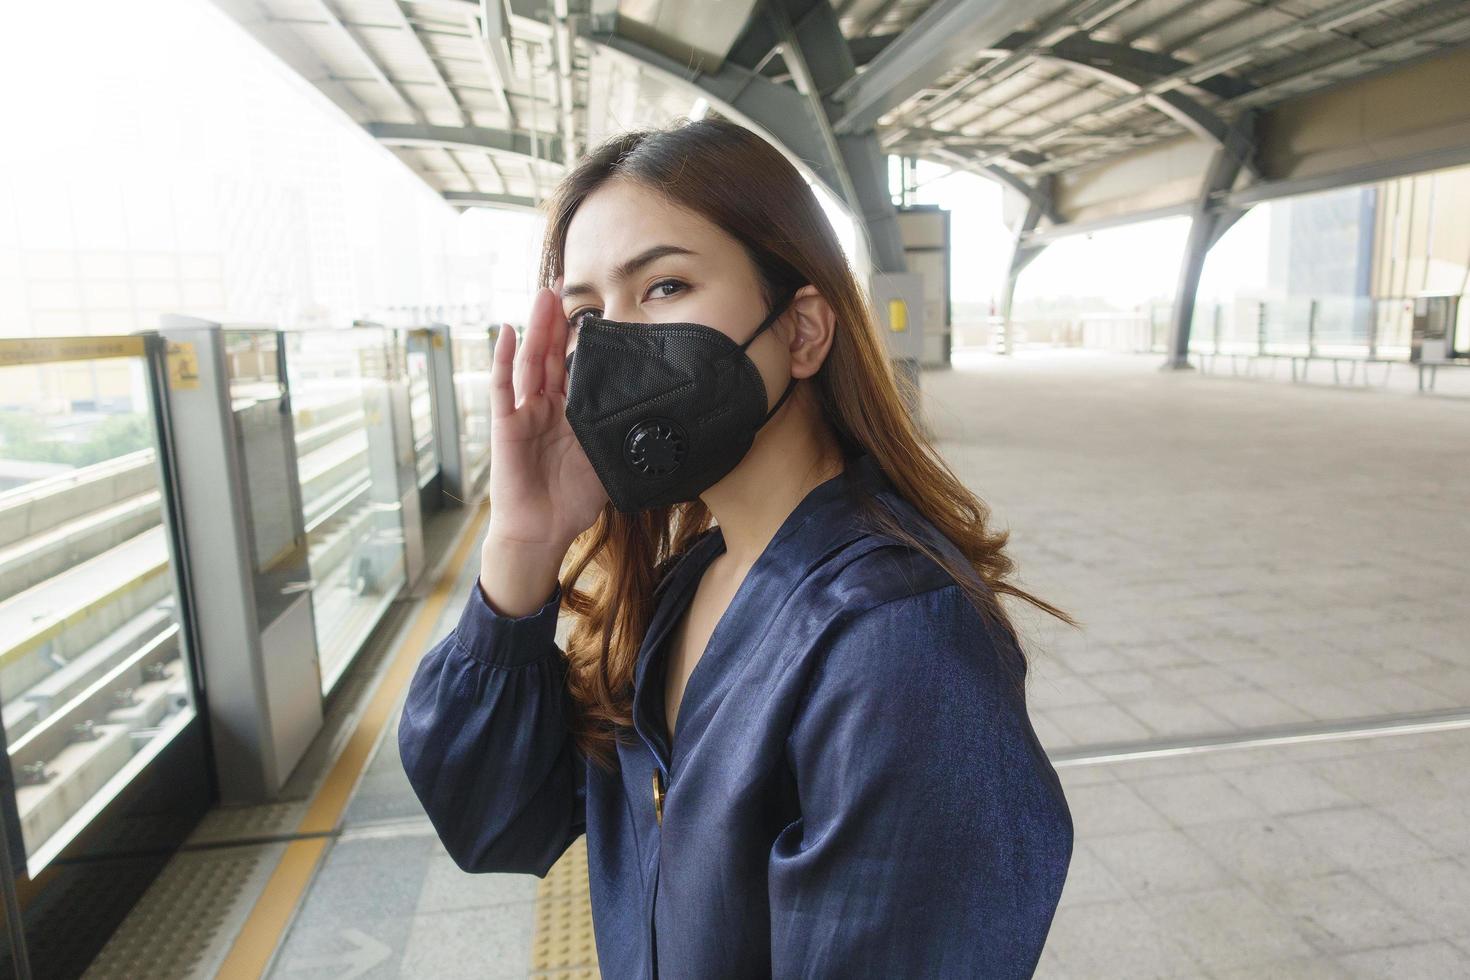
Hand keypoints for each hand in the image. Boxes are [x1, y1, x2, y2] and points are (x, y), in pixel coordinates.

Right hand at [485, 278, 607, 551]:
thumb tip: (659, 412)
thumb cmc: (573, 499)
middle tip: (562, 284)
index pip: (573, 366)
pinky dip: (503, 359)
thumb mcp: (608, 458)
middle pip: (549, 355)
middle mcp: (544, 407)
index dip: (579, 339)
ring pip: (529, 362)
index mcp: (569, 412)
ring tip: (543, 295)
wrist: (544, 531)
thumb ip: (621, 431)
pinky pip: (503, 389)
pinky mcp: (506, 427)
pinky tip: (506, 332)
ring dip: (535, 327)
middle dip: (555, 319)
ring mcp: (524, 414)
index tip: (594, 308)